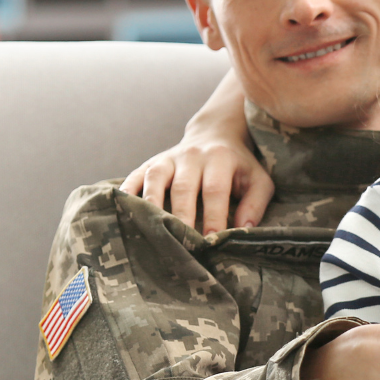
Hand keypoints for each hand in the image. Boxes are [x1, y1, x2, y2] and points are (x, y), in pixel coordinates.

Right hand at [122, 135, 273, 235]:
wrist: (214, 134)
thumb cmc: (238, 166)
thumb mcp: (258, 180)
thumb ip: (255, 204)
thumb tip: (242, 231)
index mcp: (220, 159)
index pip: (215, 190)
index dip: (213, 216)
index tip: (211, 241)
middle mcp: (191, 156)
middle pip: (183, 188)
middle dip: (181, 217)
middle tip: (180, 245)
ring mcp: (167, 158)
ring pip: (155, 180)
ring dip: (151, 206)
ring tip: (149, 231)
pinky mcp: (150, 163)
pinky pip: (135, 176)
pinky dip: (126, 193)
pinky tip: (121, 211)